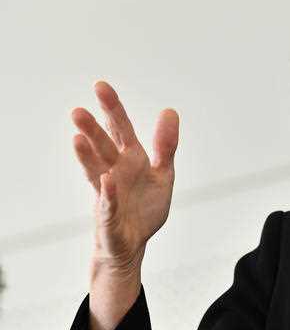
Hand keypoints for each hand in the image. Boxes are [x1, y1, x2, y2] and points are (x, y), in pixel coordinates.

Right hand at [72, 81, 178, 272]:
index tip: (100, 86)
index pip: (121, 129)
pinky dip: (110, 192)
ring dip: (88, 155)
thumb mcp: (164, 173)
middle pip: (103, 146)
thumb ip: (167, 145)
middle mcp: (115, 171)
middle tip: (78, 110)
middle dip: (92, 128)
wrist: (133, 243)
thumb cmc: (145, 207)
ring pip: (96, 170)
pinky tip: (107, 180)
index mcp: (131, 159)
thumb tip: (170, 110)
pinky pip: (110, 203)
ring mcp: (109, 193)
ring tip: (77, 136)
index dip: (112, 108)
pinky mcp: (110, 216)